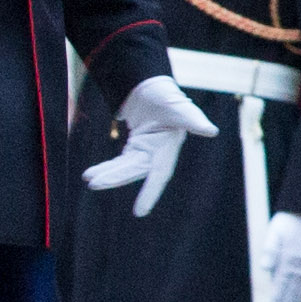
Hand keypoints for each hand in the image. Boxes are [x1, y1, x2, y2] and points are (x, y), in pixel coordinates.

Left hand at [87, 74, 213, 215]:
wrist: (154, 88)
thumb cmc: (168, 97)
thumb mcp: (181, 107)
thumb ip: (194, 119)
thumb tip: (211, 131)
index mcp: (169, 148)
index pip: (159, 174)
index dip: (150, 193)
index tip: (139, 213)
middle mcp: (157, 155)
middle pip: (134, 170)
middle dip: (115, 178)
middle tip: (95, 183)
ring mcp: (145, 153)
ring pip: (124, 168)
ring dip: (107, 175)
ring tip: (89, 179)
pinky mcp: (134, 149)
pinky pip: (118, 162)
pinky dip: (106, 168)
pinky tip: (90, 175)